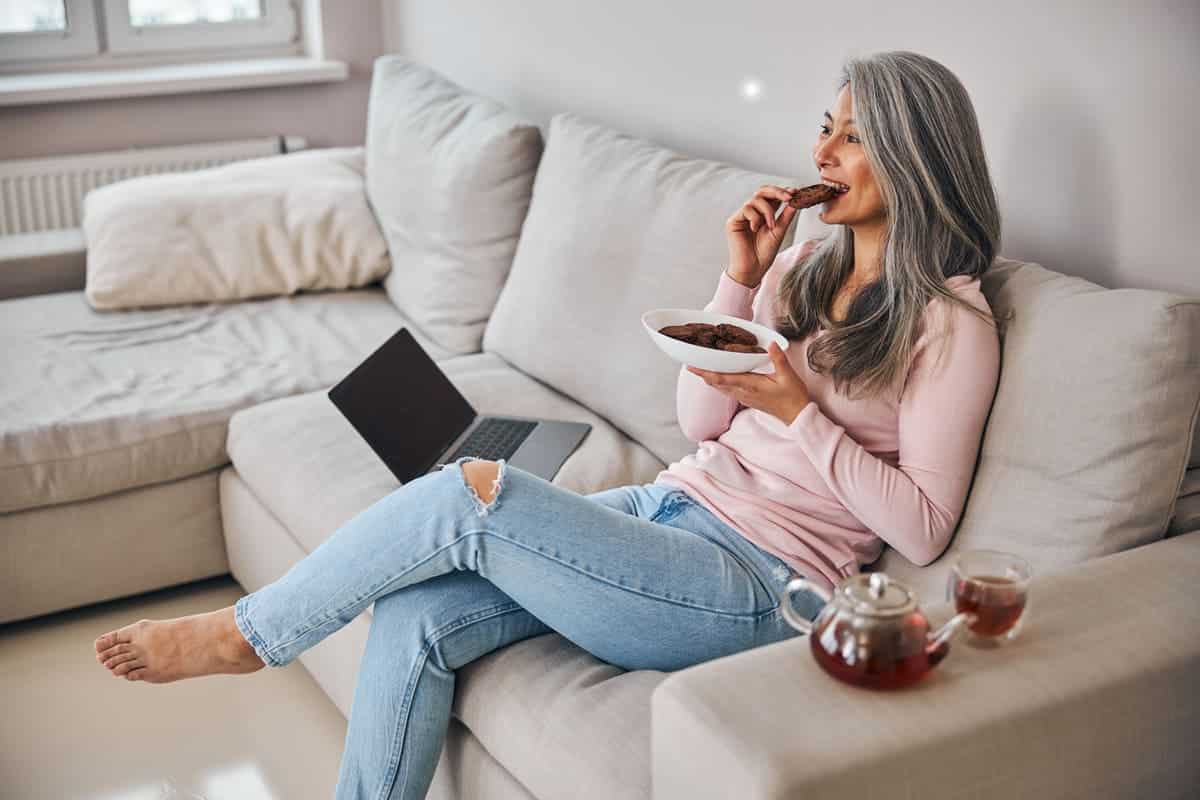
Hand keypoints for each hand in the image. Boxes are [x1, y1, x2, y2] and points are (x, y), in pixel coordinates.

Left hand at [687, 341, 810, 424]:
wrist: (797, 416)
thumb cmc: (793, 397)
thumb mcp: (788, 376)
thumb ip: (778, 359)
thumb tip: (771, 344)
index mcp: (750, 385)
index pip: (722, 378)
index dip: (706, 372)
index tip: (693, 366)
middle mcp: (743, 392)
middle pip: (717, 383)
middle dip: (703, 375)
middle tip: (691, 365)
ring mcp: (745, 397)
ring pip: (721, 388)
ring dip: (710, 379)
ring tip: (700, 370)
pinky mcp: (748, 399)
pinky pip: (728, 391)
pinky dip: (720, 383)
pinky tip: (718, 378)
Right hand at [726, 185, 799, 287]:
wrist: (752, 269)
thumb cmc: (764, 254)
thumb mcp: (780, 231)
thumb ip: (786, 216)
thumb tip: (795, 201)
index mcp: (763, 214)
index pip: (772, 196)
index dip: (782, 192)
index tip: (795, 192)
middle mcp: (752, 212)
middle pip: (762, 191)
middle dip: (777, 191)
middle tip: (788, 196)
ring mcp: (742, 216)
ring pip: (755, 199)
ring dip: (767, 211)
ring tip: (771, 226)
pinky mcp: (733, 221)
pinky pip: (746, 209)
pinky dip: (755, 217)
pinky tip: (756, 229)